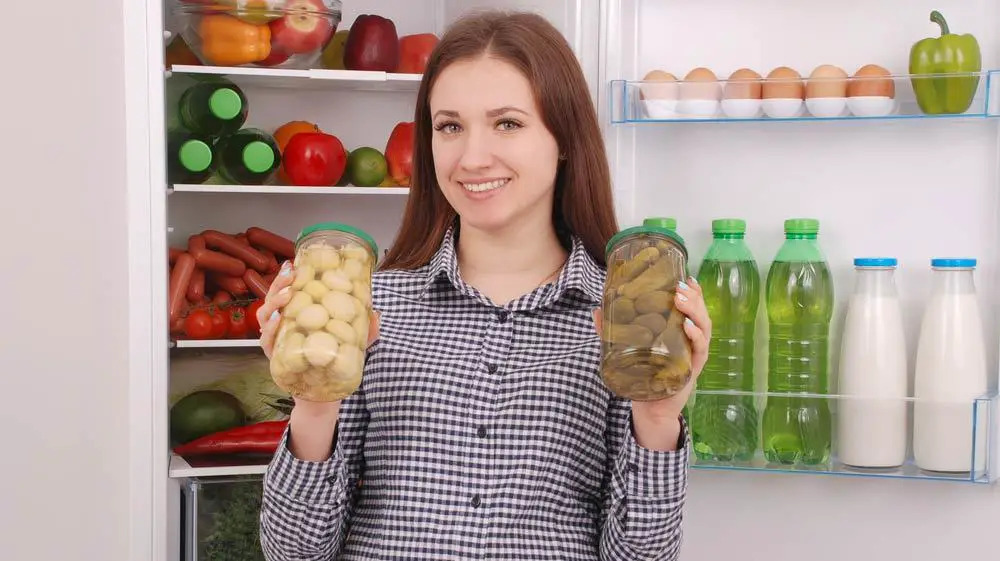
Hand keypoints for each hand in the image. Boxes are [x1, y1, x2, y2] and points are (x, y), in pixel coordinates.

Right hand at [255, 260, 380, 426]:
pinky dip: (269, 331)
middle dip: (278, 284)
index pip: (289, 292)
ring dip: (273, 303)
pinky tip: (278, 321)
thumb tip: (377, 313)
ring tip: (286, 296)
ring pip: (265, 317)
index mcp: (298, 317)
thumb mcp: (353, 344)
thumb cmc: (334, 363)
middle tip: (290, 275)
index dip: (287, 277)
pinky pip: (266, 343)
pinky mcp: (275, 359)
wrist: (324, 397)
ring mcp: (277, 342)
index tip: (294, 263)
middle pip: (273, 300)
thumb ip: (365, 330)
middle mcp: (283, 327)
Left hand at [593, 275, 711, 437]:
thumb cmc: (644, 375)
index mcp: (680, 332)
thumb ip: (612, 331)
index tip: (686, 276)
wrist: (651, 408)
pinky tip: (688, 327)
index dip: (693, 292)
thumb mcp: (627, 349)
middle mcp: (691, 341)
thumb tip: (596, 310)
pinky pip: (700, 351)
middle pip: (700, 314)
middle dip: (693, 297)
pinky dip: (696, 337)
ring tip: (682, 300)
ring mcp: (693, 355)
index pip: (692, 308)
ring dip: (695, 312)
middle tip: (681, 286)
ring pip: (703, 328)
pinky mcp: (691, 369)